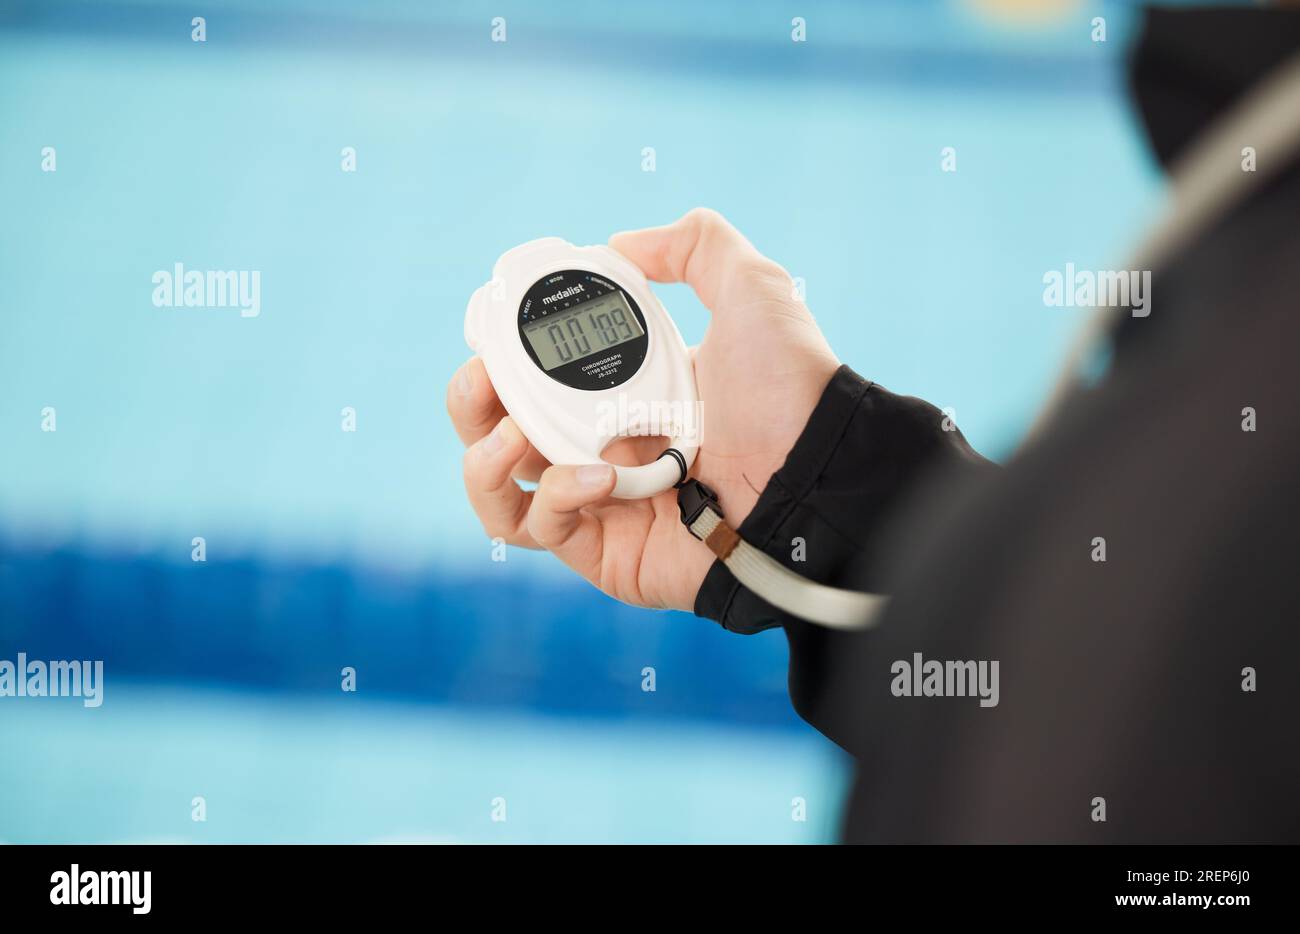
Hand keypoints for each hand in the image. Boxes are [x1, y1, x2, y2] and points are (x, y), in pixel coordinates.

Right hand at [447, 208, 838, 612]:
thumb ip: (693, 246)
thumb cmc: (790, 387)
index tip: (489, 332)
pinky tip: (597, 475)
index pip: (536, 379)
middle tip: (481, 382)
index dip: (501, 357)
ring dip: (485, 461)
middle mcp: (604, 449)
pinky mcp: (608, 556)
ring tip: (511, 437)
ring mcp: (602, 506)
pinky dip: (554, 499)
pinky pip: (544, 531)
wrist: (819, 471)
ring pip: (501, 495)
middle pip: (499, 435)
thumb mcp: (749, 288)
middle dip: (470, 406)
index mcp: (625, 393)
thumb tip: (619, 244)